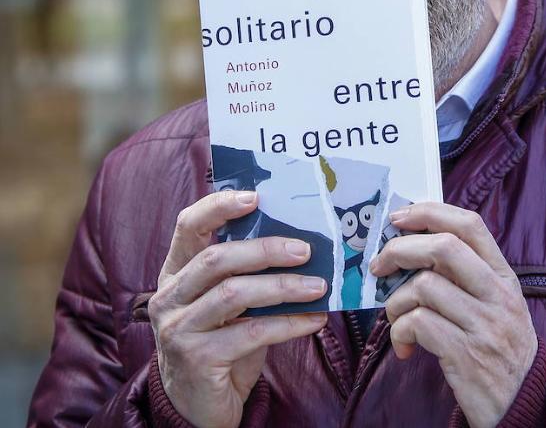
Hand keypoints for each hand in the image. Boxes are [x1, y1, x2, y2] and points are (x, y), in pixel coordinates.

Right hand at [148, 190, 327, 427]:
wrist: (199, 405)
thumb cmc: (221, 341)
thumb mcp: (227, 301)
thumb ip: (246, 272)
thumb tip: (299, 241)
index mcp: (175, 271)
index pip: (189, 226)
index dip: (219, 206)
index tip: (256, 197)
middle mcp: (169, 296)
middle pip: (217, 259)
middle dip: (265, 250)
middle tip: (305, 249)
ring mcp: (179, 329)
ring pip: (234, 294)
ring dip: (283, 287)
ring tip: (318, 285)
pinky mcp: (197, 359)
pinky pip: (251, 333)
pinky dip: (289, 323)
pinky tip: (314, 320)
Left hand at [370, 202, 535, 427]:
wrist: (525, 403)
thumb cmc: (499, 347)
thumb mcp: (495, 303)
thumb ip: (465, 274)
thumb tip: (412, 245)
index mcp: (503, 275)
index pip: (469, 225)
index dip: (429, 213)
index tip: (398, 217)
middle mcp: (498, 294)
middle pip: (443, 247)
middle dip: (400, 250)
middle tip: (379, 267)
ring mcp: (484, 324)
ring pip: (424, 286)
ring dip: (395, 302)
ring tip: (396, 319)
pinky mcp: (467, 355)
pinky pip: (419, 324)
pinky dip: (400, 331)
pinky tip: (404, 345)